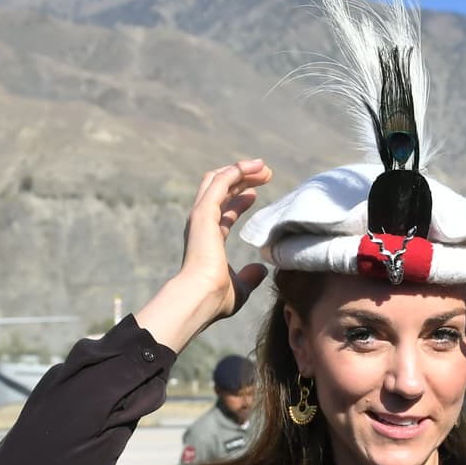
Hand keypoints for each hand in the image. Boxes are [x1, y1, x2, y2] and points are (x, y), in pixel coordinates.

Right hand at [135, 159, 272, 350]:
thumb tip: (260, 270)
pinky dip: (236, 171)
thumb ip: (249, 277)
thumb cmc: (216, 298)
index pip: (223, 212)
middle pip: (220, 190)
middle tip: (265, 173)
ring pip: (219, 181)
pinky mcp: (204, 212)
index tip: (256, 193)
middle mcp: (202, 224)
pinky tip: (254, 166)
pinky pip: (220, 182)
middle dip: (242, 179)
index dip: (240, 200)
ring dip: (242, 170)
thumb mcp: (240, 287)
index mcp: (208, 239)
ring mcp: (201, 216)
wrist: (201, 298)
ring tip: (263, 166)